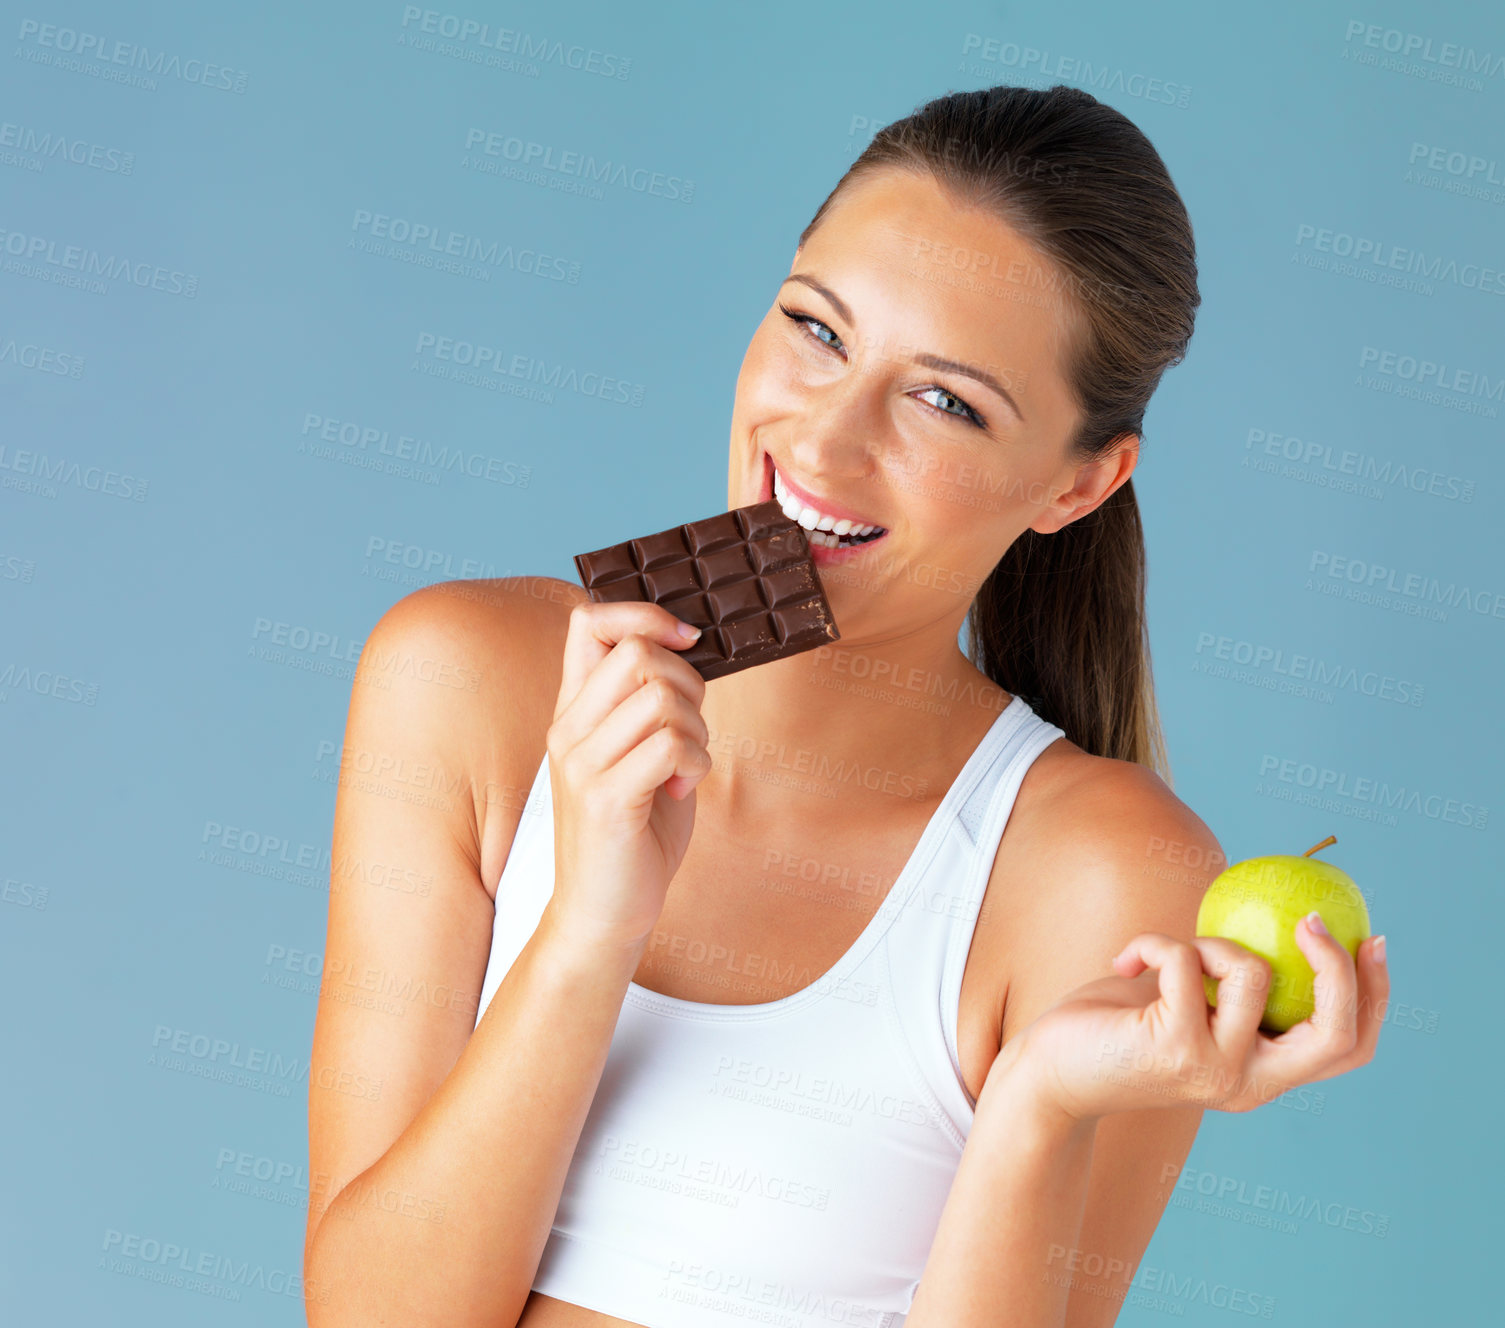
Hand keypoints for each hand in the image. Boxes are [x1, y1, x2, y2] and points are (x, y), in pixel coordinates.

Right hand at [546, 600, 712, 951]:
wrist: (602, 913)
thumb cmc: (632, 832)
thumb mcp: (635, 754)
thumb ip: (648, 705)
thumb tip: (686, 649)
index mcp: (573, 710)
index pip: (588, 621)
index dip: (643, 614)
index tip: (684, 641)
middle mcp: (568, 729)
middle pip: (638, 652)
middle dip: (687, 682)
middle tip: (689, 729)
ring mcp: (583, 764)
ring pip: (661, 698)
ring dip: (696, 730)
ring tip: (684, 768)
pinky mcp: (606, 799)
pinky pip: (671, 745)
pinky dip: (695, 763)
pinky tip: (679, 790)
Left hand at [999, 920, 1388, 1122]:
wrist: (1050, 1071)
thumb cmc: (1117, 1025)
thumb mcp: (1188, 1001)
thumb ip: (1229, 982)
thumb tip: (1277, 916)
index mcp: (1263, 1075)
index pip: (1347, 1048)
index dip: (1373, 996)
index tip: (1369, 938)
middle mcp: (1249, 1082)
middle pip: (1335, 1031)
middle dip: (1338, 968)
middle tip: (1309, 919)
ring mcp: (1215, 1069)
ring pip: (1252, 972)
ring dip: (1209, 940)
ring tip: (1166, 952)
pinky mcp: (1174, 1046)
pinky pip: (1185, 960)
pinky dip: (1155, 942)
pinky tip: (1125, 959)